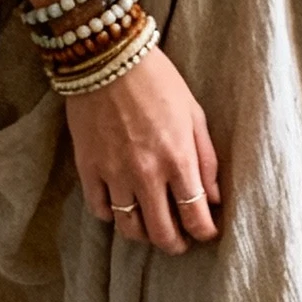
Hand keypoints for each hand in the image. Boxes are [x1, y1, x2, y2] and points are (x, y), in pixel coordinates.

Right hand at [64, 43, 220, 254]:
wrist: (106, 57)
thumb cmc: (157, 81)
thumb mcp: (194, 114)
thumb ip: (207, 159)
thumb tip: (213, 197)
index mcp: (178, 159)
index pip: (195, 216)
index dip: (204, 232)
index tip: (207, 232)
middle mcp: (146, 173)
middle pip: (162, 233)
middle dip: (175, 244)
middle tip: (180, 241)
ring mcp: (114, 173)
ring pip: (129, 228)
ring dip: (143, 235)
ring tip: (151, 228)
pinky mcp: (87, 168)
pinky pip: (99, 209)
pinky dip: (112, 216)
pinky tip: (121, 208)